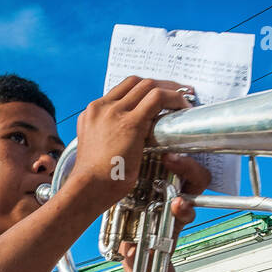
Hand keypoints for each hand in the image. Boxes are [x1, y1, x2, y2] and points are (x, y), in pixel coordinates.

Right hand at [72, 78, 210, 212]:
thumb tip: (124, 141)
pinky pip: (157, 98)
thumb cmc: (93, 179)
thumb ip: (107, 138)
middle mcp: (101, 107)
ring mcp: (115, 112)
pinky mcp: (130, 122)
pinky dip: (173, 99)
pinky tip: (183, 107)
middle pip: (135, 83)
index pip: (121, 90)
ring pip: (147, 86)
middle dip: (159, 84)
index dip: (142, 90)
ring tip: (183, 100)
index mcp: (92, 113)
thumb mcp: (96, 150)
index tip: (156, 96)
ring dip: (169, 90)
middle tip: (176, 92)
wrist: (87, 188)